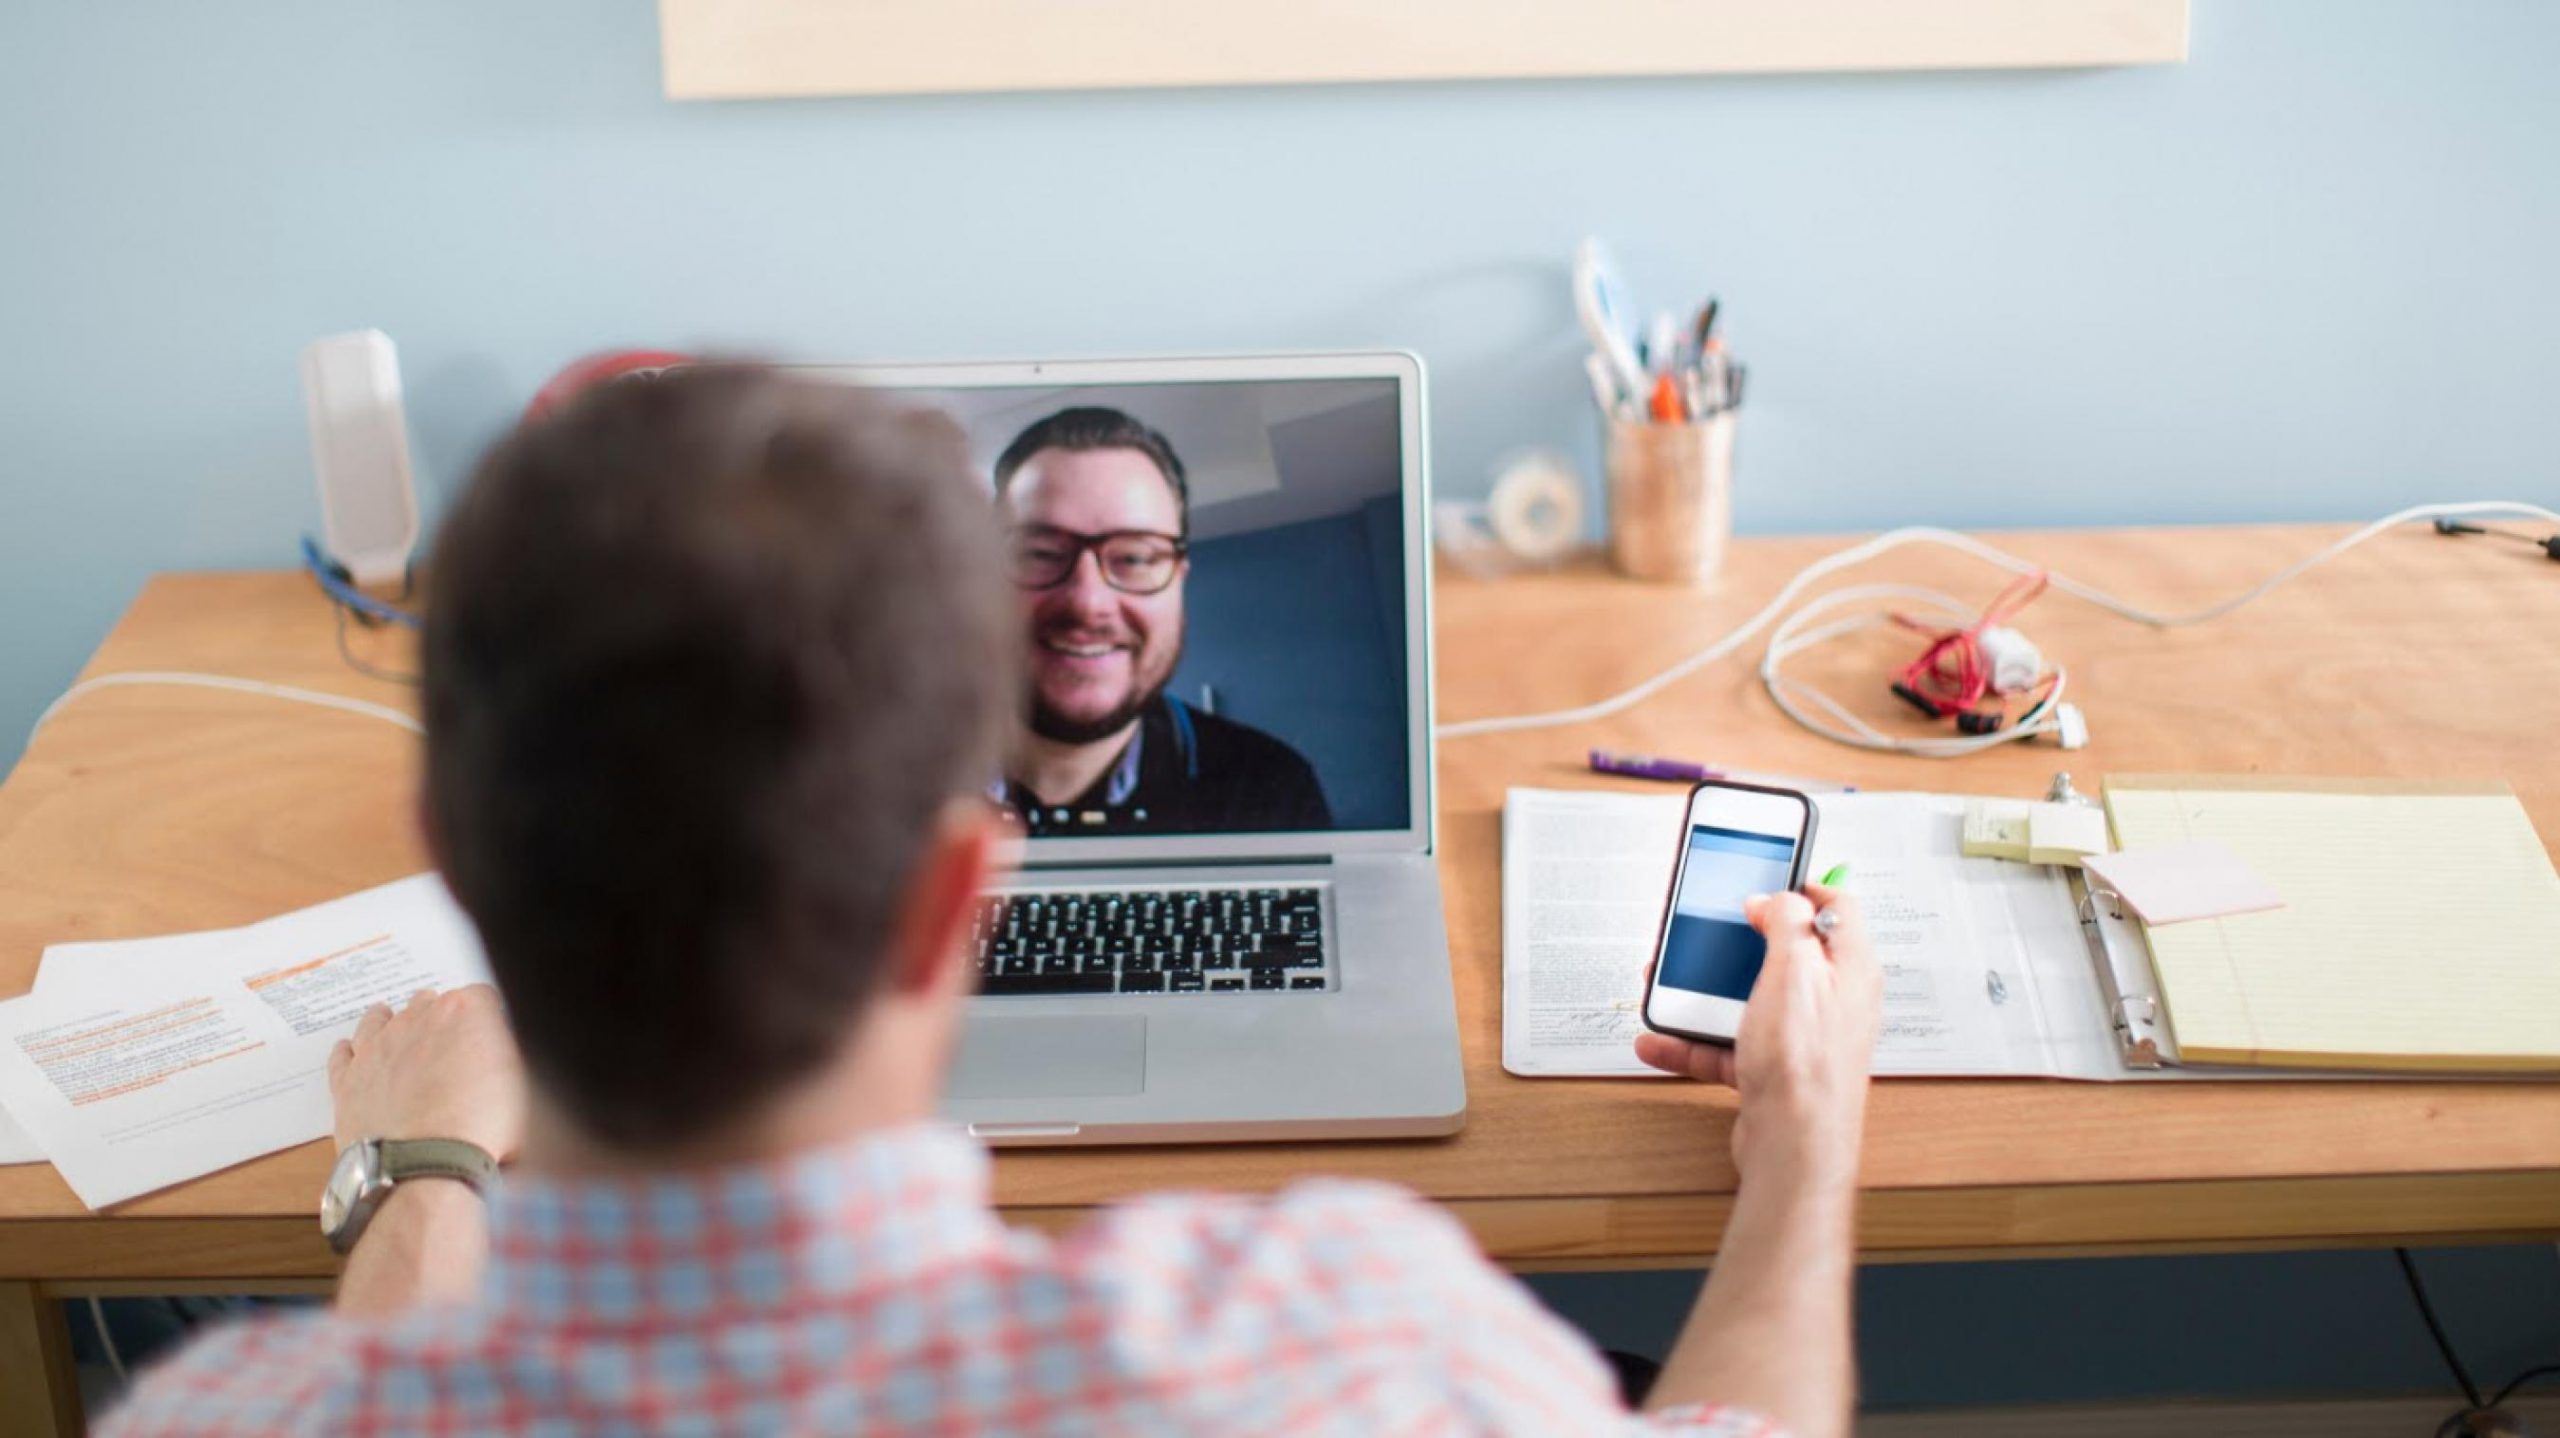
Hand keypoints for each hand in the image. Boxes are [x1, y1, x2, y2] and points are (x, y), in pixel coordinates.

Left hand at [328, 985, 526, 1160]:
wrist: (423, 1168)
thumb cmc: (477, 1130)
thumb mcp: (525, 1087)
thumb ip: (515, 1058)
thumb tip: (512, 1052)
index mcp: (466, 1013)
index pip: (483, 997)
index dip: (490, 1018)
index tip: (492, 1035)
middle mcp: (418, 1020)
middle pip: (430, 1002)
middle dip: (442, 1018)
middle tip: (452, 1043)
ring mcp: (377, 1048)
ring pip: (380, 1019)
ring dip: (392, 1023)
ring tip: (399, 1032)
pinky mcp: (348, 1079)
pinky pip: (343, 1055)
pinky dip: (350, 1052)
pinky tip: (353, 1051)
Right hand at [1634, 884, 1881, 1187]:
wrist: (1794, 1146)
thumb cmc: (1805, 1065)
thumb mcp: (1793, 971)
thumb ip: (1786, 923)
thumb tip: (1777, 899)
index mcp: (1850, 967)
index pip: (1837, 906)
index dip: (1801, 886)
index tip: (1766, 880)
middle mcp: (1833, 1000)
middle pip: (1784, 954)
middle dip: (1737, 944)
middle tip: (1709, 934)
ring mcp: (1803, 1037)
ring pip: (1750, 1000)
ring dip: (1705, 994)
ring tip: (1668, 987)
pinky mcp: (1776, 1069)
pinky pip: (1730, 1043)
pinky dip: (1694, 1041)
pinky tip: (1662, 1040)